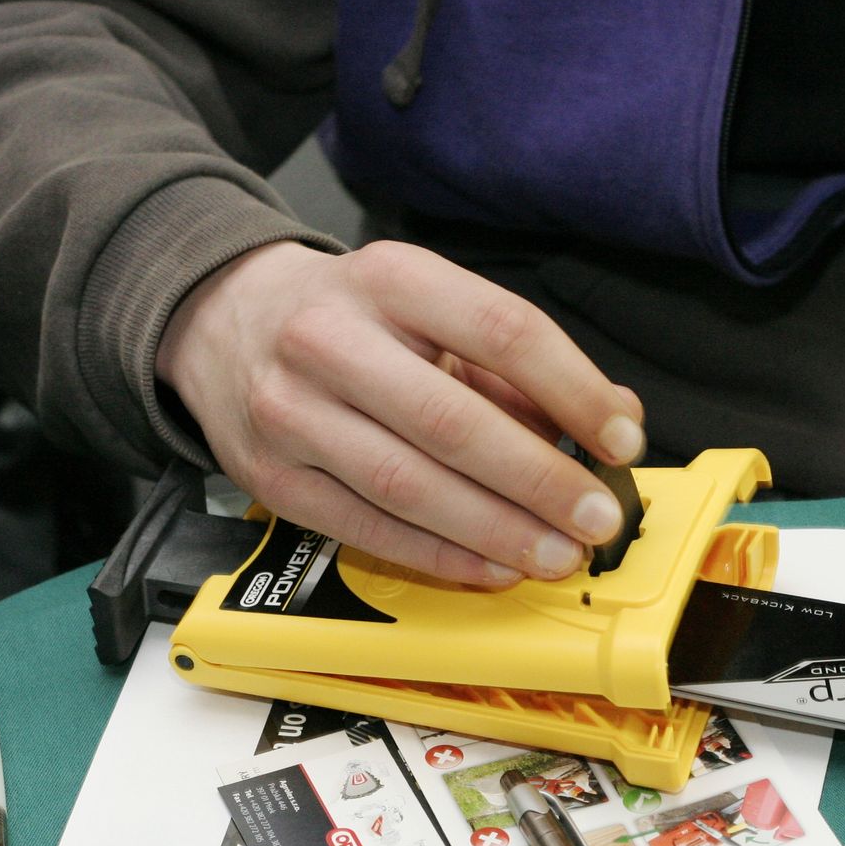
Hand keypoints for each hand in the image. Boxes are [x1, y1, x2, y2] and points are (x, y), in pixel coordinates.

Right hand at [156, 240, 644, 585]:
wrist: (223, 319)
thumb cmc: (353, 319)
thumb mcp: (434, 309)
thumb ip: (521, 365)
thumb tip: (616, 417)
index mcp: (392, 279)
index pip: (502, 330)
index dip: (573, 391)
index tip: (621, 438)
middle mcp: (330, 338)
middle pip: (453, 421)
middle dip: (539, 481)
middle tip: (596, 517)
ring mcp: (291, 411)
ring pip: (407, 485)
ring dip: (496, 530)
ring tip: (557, 554)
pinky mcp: (270, 476)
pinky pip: (367, 528)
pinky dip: (440, 555)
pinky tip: (492, 566)